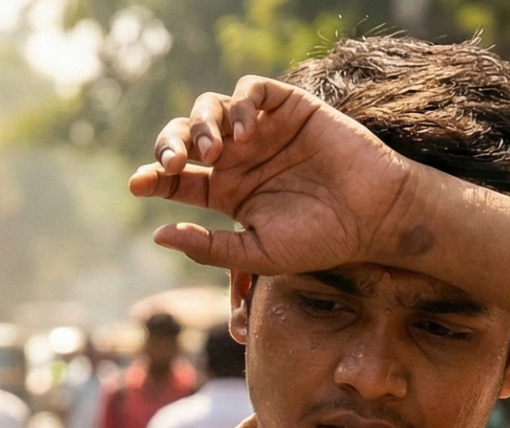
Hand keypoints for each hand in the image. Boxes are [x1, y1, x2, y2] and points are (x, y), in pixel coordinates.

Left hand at [128, 76, 417, 275]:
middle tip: (174, 164)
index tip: (137, 183)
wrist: (372, 218)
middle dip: (172, 144)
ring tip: (217, 150)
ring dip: (205, 124)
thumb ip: (209, 247)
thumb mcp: (256, 253)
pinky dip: (243, 104)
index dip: (154, 177)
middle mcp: (240, 158)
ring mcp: (263, 130)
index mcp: (227, 192)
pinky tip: (247, 132)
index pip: (179, 179)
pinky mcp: (290, 108)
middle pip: (186, 137)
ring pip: (213, 108)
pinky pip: (254, 91)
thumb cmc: (318, 241)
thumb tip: (158, 233)